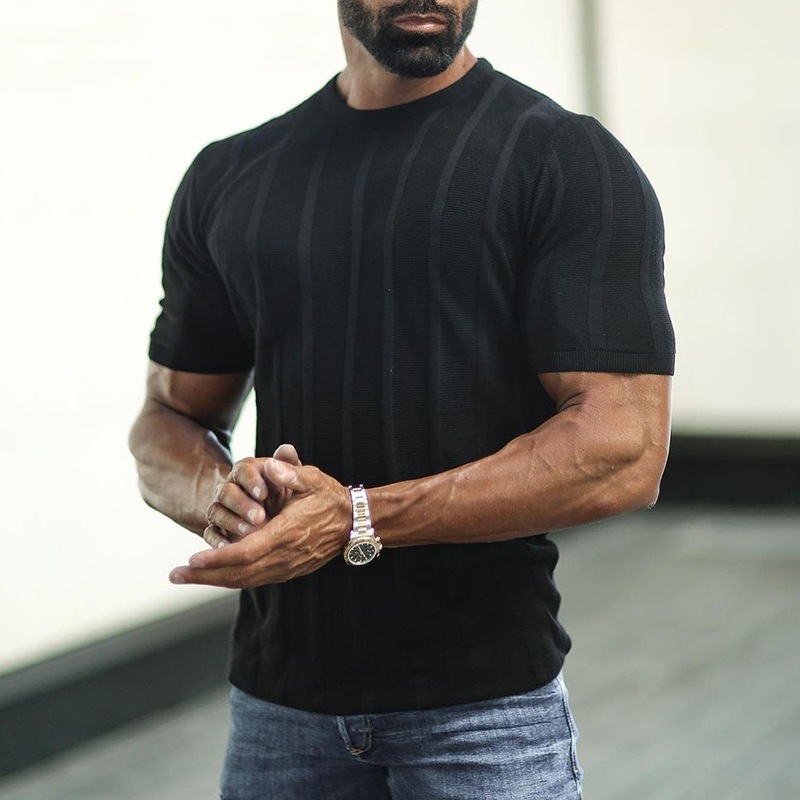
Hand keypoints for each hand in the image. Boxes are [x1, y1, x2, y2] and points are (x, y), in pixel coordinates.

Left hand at [169, 461, 350, 587]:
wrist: (354, 525)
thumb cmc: (331, 498)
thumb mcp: (314, 479)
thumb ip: (290, 472)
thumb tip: (269, 465)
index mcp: (287, 534)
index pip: (245, 552)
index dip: (216, 559)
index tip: (191, 559)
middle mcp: (284, 557)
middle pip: (238, 573)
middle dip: (204, 576)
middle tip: (173, 575)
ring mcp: (286, 568)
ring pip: (244, 580)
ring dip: (213, 580)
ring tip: (184, 577)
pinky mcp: (287, 571)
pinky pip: (253, 579)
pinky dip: (230, 578)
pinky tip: (212, 575)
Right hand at [202, 444, 301, 548]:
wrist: (276, 514)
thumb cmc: (285, 491)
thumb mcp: (292, 477)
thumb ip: (289, 464)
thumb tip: (286, 449)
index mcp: (247, 471)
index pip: (243, 470)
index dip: (252, 481)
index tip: (264, 492)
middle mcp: (230, 488)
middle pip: (226, 492)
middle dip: (242, 504)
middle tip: (260, 516)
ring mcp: (221, 509)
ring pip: (217, 512)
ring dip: (232, 522)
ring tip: (250, 532)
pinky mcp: (217, 529)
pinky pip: (210, 533)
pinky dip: (216, 540)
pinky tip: (227, 548)